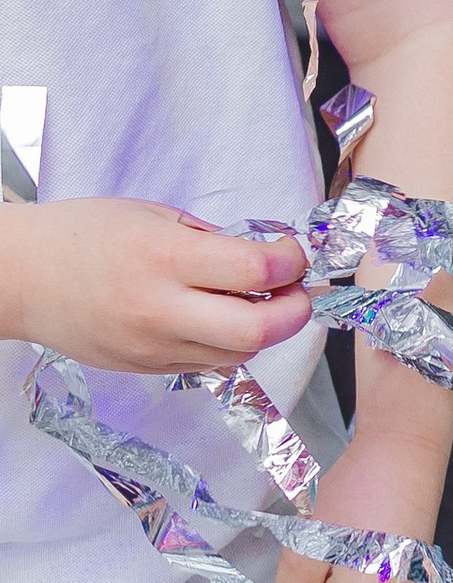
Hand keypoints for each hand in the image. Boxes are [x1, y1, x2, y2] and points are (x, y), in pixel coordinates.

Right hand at [0, 198, 310, 373]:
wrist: (20, 277)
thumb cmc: (81, 234)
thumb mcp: (151, 215)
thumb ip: (210, 239)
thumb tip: (264, 257)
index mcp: (164, 256)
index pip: (256, 269)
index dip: (291, 262)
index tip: (292, 254)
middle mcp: (162, 308)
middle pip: (259, 330)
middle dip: (295, 311)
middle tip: (294, 291)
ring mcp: (154, 345)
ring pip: (240, 354)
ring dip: (263, 330)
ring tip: (253, 302)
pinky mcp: (147, 368)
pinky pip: (210, 365)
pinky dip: (228, 345)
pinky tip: (217, 319)